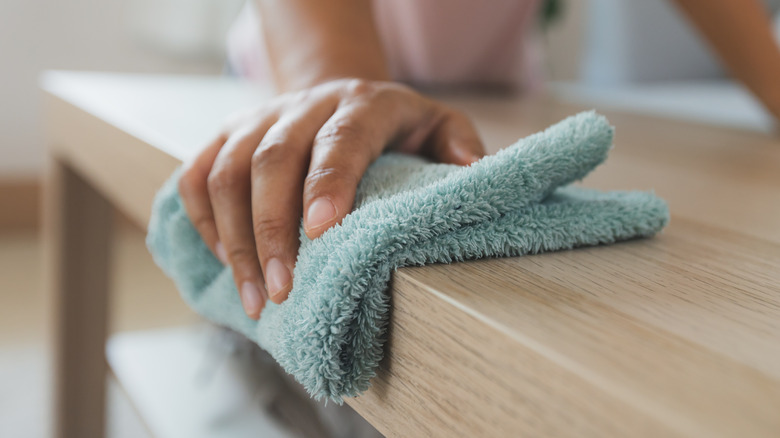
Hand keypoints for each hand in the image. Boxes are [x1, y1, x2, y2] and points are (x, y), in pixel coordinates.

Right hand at [177, 79, 484, 318]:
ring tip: (253, 297)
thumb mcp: (437, 125)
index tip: (321, 233)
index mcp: (361, 104)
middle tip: (281, 291)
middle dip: (271, 232)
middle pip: (271, 161)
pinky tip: (225, 262)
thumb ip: (457, 143)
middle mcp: (303, 106)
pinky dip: (204, 222)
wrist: (338, 97)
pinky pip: (198, 176)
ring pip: (227, 173)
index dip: (327, 183)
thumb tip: (470, 172)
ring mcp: (259, 118)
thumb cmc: (393, 127)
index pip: (340, 140)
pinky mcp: (227, 135)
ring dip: (233, 240)